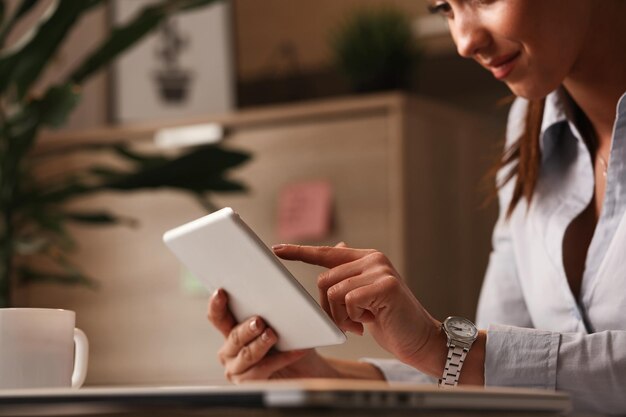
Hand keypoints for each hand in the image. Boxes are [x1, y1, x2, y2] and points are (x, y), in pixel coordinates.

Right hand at [207, 288, 342, 382]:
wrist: (306, 367)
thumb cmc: (294, 335)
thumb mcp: (296, 307)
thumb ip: (310, 276)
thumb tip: (338, 244)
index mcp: (233, 325)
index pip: (218, 314)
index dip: (216, 303)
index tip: (222, 290)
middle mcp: (229, 347)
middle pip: (231, 335)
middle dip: (245, 327)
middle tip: (260, 319)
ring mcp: (237, 368)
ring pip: (244, 356)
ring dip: (259, 344)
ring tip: (272, 334)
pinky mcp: (250, 384)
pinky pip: (262, 372)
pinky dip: (280, 360)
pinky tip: (296, 351)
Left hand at [273, 244, 443, 372]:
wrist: (420, 340)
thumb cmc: (390, 321)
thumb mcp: (366, 297)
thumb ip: (351, 274)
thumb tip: (338, 246)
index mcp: (366, 259)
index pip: (326, 253)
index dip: (299, 252)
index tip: (276, 249)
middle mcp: (372, 259)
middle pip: (324, 280)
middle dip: (328, 308)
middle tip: (346, 323)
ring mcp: (380, 270)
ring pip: (333, 291)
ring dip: (340, 316)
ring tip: (358, 324)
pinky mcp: (385, 285)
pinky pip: (348, 300)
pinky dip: (353, 318)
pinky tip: (368, 323)